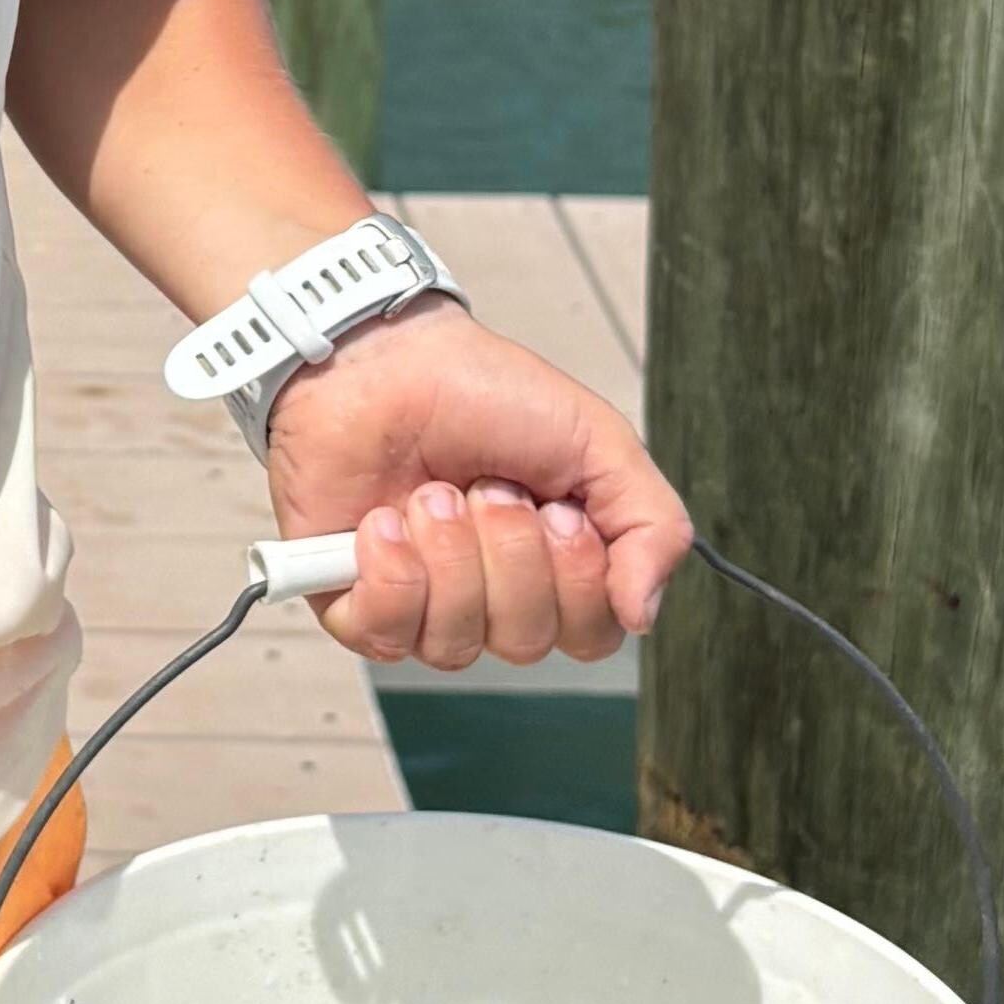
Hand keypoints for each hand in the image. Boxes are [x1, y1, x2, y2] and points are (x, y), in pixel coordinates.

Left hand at [262, 304, 688, 670]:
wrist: (382, 359)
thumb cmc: (481, 389)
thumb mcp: (597, 440)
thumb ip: (651, 525)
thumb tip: (642, 613)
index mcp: (553, 568)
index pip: (591, 633)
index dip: (578, 578)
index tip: (558, 508)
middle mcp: (490, 596)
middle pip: (527, 641)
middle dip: (510, 552)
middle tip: (489, 487)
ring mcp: (421, 605)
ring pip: (457, 644)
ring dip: (452, 554)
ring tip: (433, 493)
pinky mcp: (352, 603)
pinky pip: (386, 635)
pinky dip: (393, 571)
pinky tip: (383, 522)